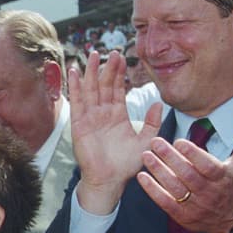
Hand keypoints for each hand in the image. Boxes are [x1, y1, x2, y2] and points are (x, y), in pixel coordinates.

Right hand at [69, 50, 162, 212]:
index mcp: (118, 115)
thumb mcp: (146, 141)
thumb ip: (152, 122)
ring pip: (90, 89)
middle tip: (111, 52)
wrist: (109, 180)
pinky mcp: (79, 123)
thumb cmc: (126, 164)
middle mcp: (103, 113)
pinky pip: (77, 101)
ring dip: (90, 72)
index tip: (121, 56)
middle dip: (107, 68)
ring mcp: (90, 117)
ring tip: (93, 55)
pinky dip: (75, 86)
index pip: (117, 88)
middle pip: (103, 84)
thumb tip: (159, 103)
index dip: (119, 73)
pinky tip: (74, 72)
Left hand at [138, 114, 232, 232]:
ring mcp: (196, 206)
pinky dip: (153, 191)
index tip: (179, 141)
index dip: (193, 154)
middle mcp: (210, 193)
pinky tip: (142, 177)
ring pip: (175, 188)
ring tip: (146, 155)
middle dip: (170, 158)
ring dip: (158, 171)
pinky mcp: (183, 216)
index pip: (207, 166)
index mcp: (224, 178)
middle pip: (187, 176)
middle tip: (155, 142)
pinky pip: (166, 203)